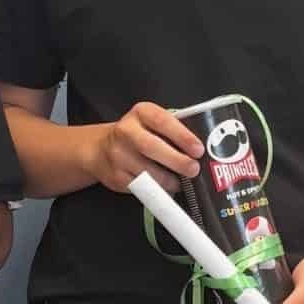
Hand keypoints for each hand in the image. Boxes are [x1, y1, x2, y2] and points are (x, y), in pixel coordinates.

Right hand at [87, 101, 201, 194]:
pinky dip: (158, 190)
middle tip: (194, 169)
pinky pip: (141, 187)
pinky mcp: (116, 177)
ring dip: (169, 180)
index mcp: (140, 113)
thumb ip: (172, 130)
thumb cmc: (138, 134)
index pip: (162, 121)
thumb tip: (203, 150)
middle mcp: (126, 131)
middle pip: (151, 147)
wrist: (100, 149)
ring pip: (147, 171)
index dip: (182, 136)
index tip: (198, 149)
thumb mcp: (151, 122)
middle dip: (177, 160)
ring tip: (182, 183)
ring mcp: (118, 155)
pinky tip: (167, 189)